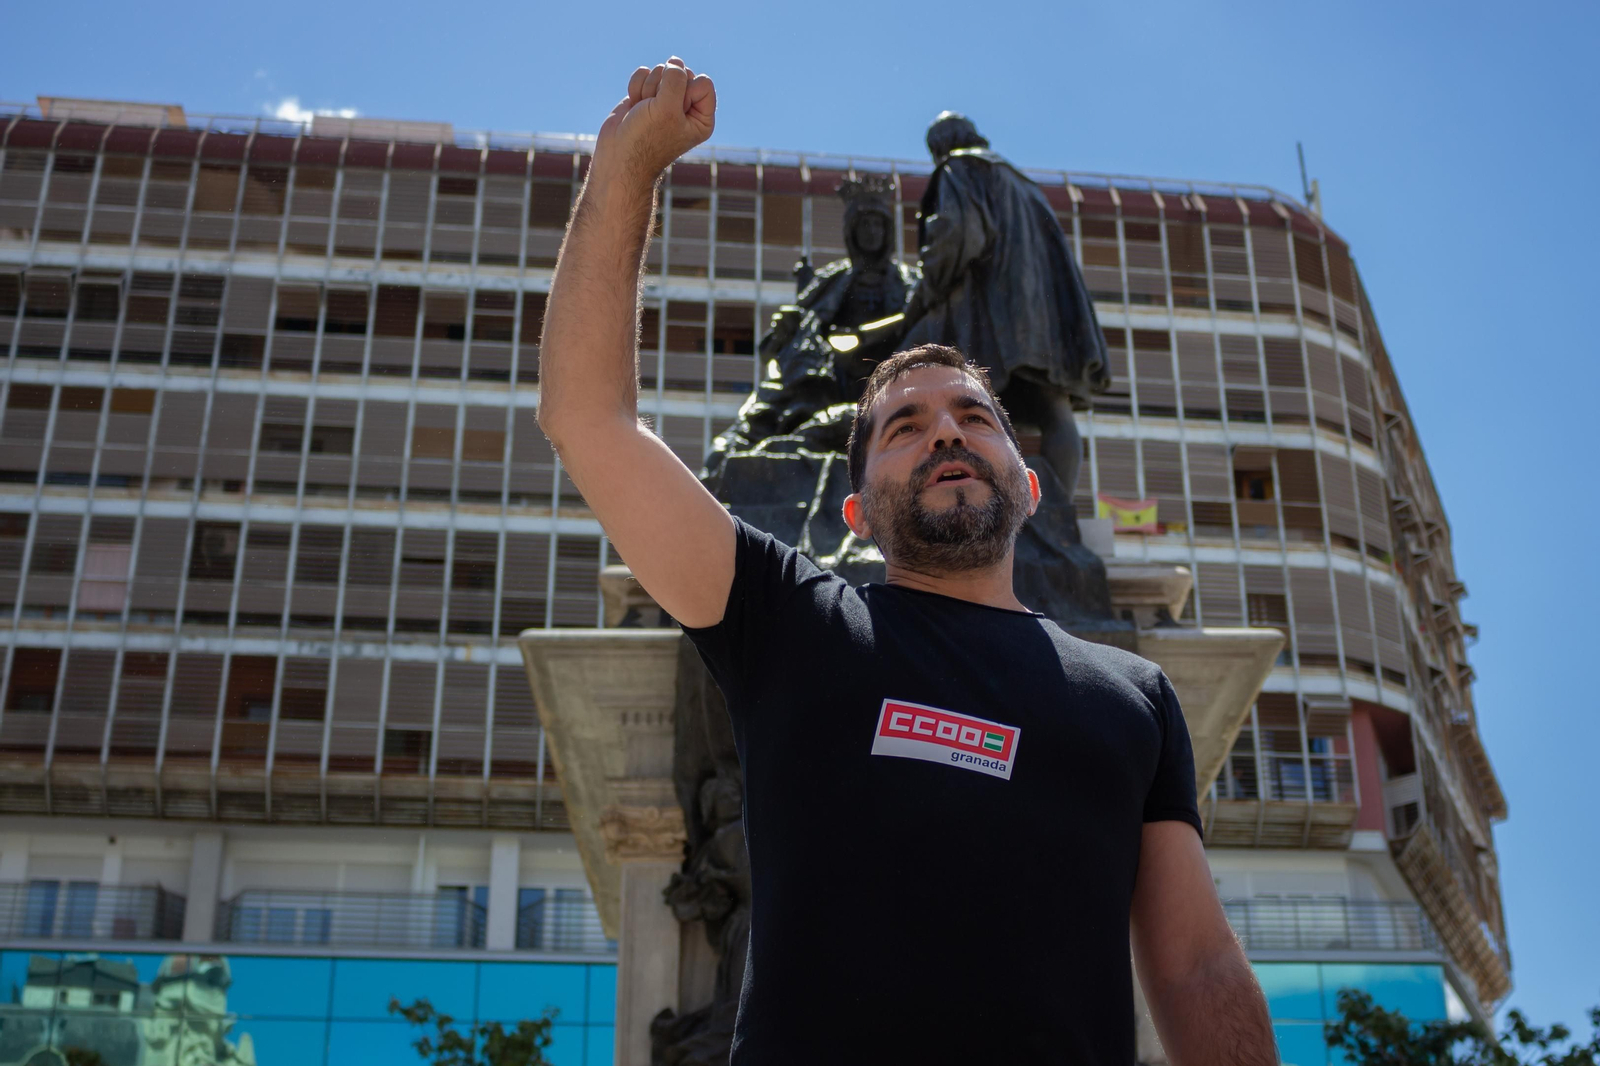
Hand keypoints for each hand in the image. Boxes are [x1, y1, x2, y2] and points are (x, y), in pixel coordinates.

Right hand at [595, 57, 715, 184]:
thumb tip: (674, 61)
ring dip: (647, 90)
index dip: (685, 92)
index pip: (703, 82)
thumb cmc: (646, 139)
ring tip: (643, 111)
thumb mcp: (668, 109)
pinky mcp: (646, 94)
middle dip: (663, 88)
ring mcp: (665, 99)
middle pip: (682, 72)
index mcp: (702, 117)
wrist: (618, 155)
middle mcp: (687, 107)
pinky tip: (634, 105)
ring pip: (661, 70)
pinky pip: (644, 73)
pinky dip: (635, 87)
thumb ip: (676, 79)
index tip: (673, 112)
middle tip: (654, 112)